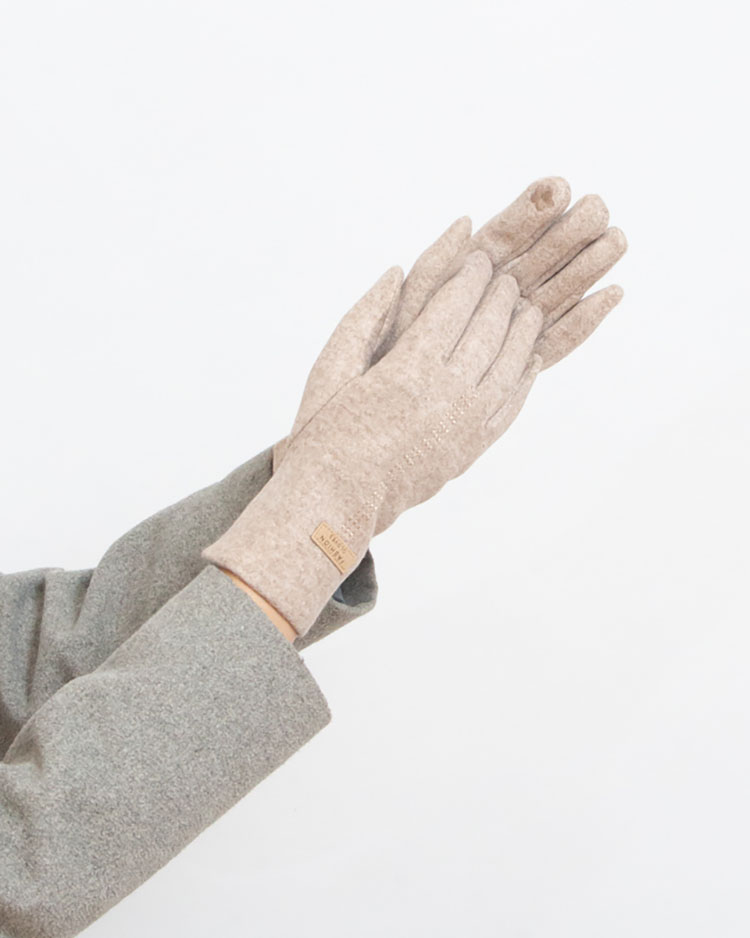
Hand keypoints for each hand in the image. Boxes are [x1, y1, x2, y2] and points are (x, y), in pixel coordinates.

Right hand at [273, 177, 625, 468]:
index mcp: (408, 369)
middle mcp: (444, 395)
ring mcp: (463, 425)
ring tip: (527, 310)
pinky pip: (509, 408)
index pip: (454, 308)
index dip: (470, 278)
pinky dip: (524, 380)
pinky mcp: (469, 450)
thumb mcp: (333, 368)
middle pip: (487, 332)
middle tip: (508, 278)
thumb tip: (398, 271)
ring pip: (508, 367)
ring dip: (521, 334)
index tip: (480, 259)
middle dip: (499, 298)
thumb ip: (365, 316)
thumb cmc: (325, 433)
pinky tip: (530, 362)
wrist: (337, 500)